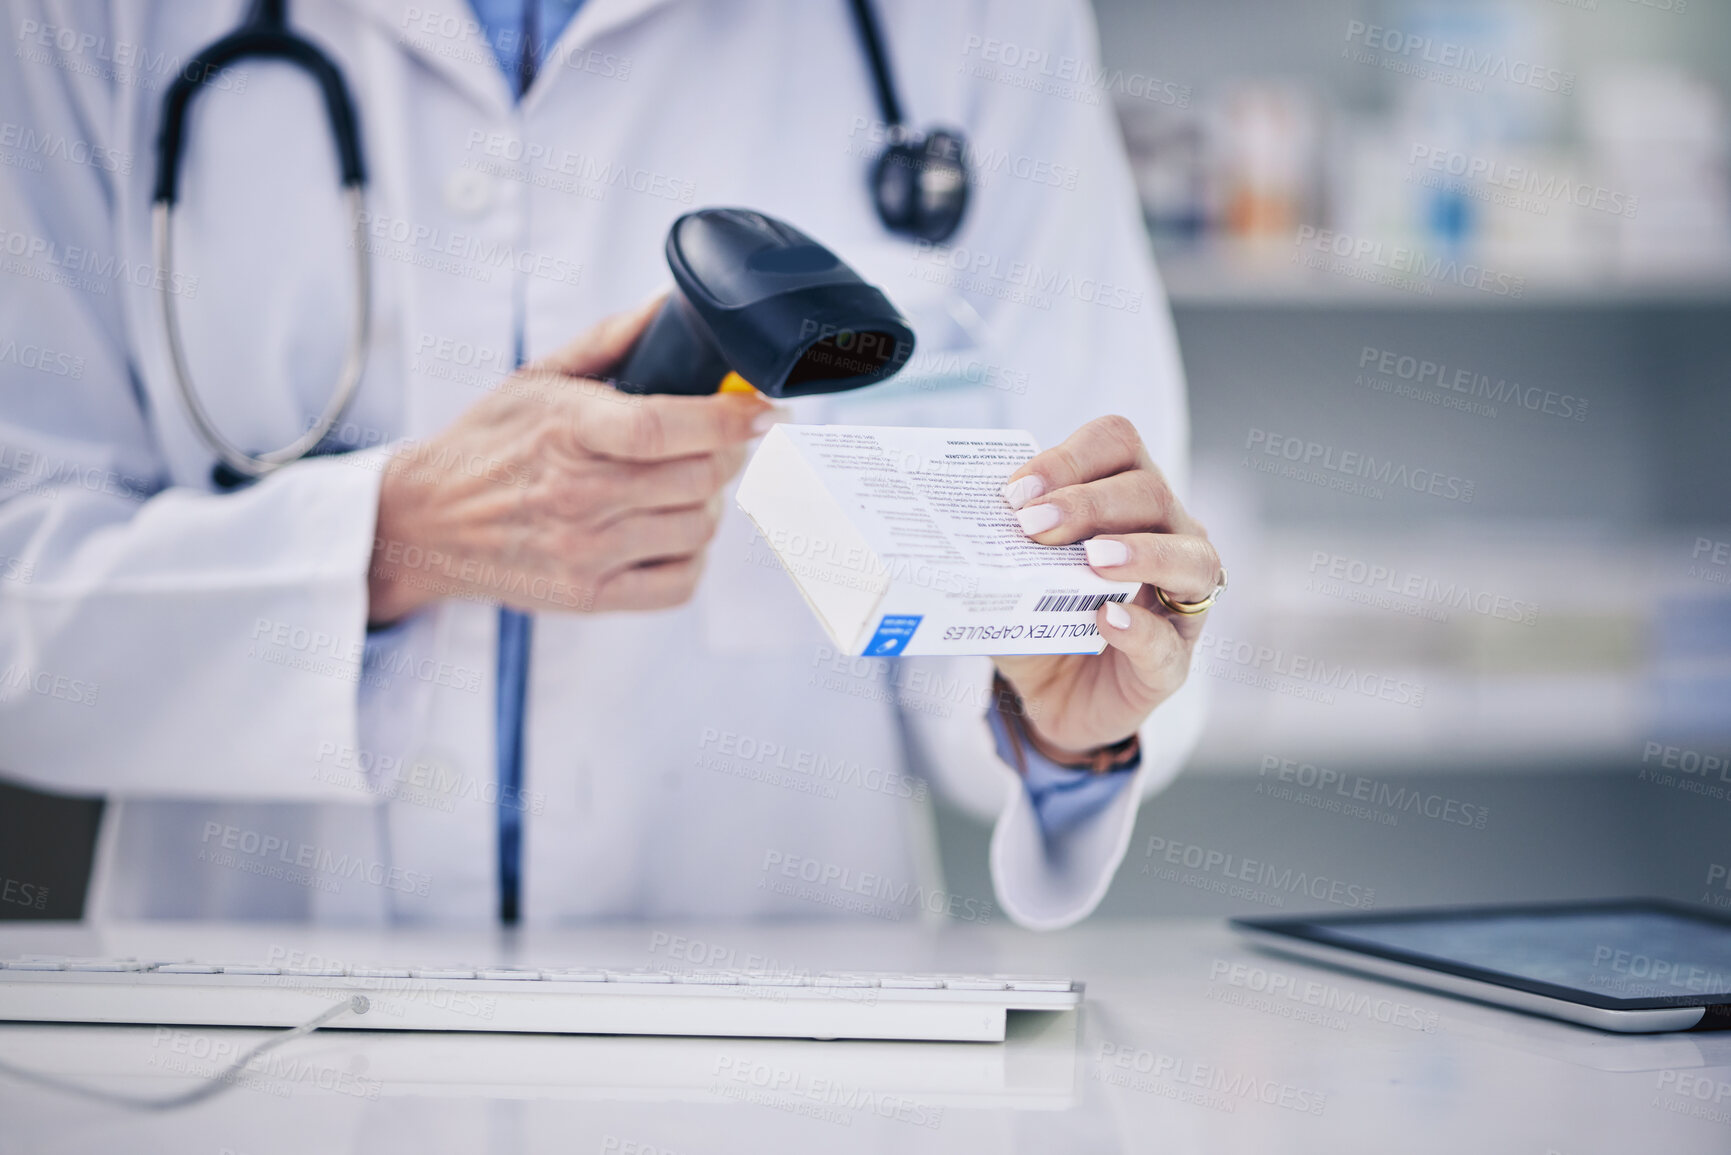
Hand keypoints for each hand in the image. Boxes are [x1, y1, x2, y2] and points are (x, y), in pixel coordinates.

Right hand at [367, 299, 779, 623]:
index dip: (730, 417)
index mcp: (567, 430)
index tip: (765, 409)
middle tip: (717, 443)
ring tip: (679, 487)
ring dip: (706, 504)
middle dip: (725, 455)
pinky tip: (667, 531)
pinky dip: (690, 556)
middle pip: (699, 478)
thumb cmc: (487, 445)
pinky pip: (679, 582)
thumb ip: (610, 340)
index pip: (667, 426)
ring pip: (698, 527)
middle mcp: (577, 494)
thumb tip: (667, 305)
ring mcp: (584, 551)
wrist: (425, 522)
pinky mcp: (589, 597)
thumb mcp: (538, 377)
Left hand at [992, 416, 1220, 757]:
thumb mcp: (1010, 575)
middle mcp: (1169, 536)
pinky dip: (1139, 629)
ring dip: (1140, 551)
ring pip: (1191, 557)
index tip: (1017, 492)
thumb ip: (997, 547)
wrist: (1052, 697)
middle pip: (1150, 492)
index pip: (1117, 445)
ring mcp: (1180, 600)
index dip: (1069, 458)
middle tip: (1034, 524)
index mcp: (1125, 497)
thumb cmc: (1038, 618)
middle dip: (1088, 503)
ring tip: (1092, 560)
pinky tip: (1104, 620)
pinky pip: (1170, 641)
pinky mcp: (1173, 662)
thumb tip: (957, 525)